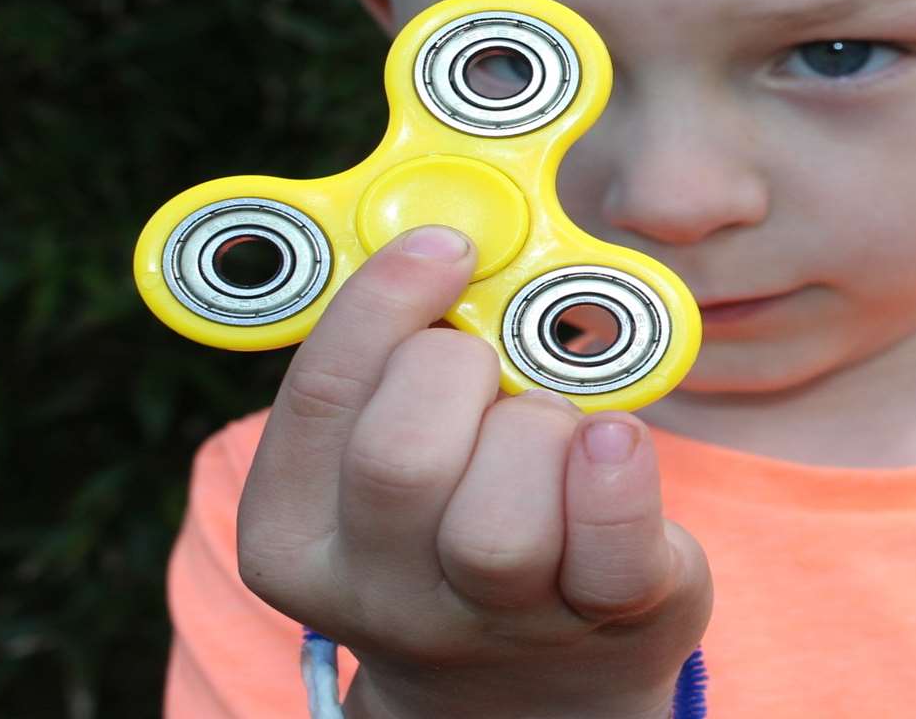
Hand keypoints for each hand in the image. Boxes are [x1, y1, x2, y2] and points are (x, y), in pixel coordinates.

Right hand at [236, 225, 712, 718]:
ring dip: (541, 431)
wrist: (532, 681)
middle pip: (400, 461)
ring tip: (553, 427)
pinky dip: (620, 482)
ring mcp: (489, 623)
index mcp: (294, 532)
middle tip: (490, 362)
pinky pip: (609, 551)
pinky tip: (617, 440)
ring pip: (500, 523)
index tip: (443, 246)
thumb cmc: (458, 509)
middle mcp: (378, 593)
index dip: (383, 303)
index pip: (320, 398)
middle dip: (459, 370)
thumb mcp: (386, 443)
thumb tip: (444, 241)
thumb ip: (390, 359)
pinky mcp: (603, 620)